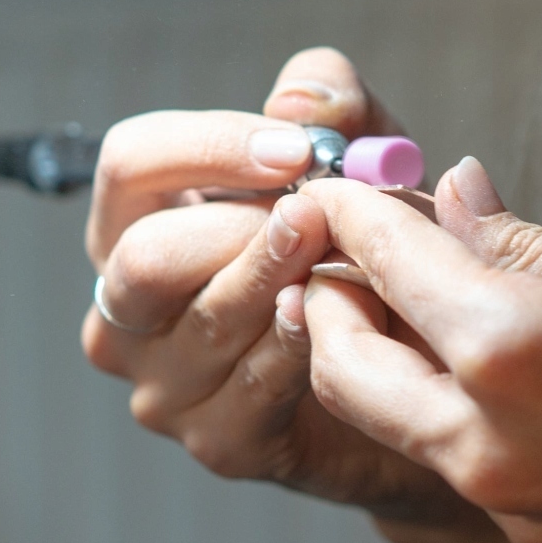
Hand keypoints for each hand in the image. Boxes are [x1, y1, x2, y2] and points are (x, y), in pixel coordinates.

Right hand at [80, 49, 478, 525]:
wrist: (413, 366)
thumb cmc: (360, 243)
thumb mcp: (357, 155)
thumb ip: (333, 104)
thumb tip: (298, 102)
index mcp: (137, 222)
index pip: (129, 162)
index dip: (209, 147)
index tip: (296, 150)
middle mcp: (127, 306)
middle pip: (146, 257)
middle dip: (241, 228)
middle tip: (318, 214)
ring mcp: (165, 381)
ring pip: (205, 322)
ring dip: (282, 282)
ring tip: (345, 257)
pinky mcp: (219, 440)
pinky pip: (253, 386)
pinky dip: (303, 345)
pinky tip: (340, 319)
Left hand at [297, 157, 541, 542]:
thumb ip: (532, 246)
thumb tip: (456, 194)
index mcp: (514, 353)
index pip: (382, 263)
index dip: (351, 211)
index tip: (344, 183)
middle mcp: (493, 445)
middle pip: (344, 364)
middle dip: (330, 298)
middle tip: (353, 248)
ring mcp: (520, 511)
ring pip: (401, 424)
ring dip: (388, 358)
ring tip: (429, 295)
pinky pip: (471, 468)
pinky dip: (458, 410)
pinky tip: (512, 366)